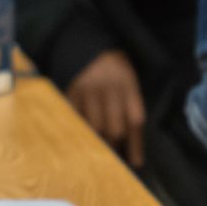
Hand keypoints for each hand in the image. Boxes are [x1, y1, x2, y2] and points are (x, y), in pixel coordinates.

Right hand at [66, 49, 145, 167]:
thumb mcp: (129, 76)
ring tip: (98, 152)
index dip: (135, 145)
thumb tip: (128, 138)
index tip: (135, 163)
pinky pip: (76, 117)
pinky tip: (81, 137)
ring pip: (94, 126)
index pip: (134, 121)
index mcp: (128, 84)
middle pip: (114, 128)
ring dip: (97, 142)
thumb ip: (129, 102)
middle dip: (115, 147)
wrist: (87, 42)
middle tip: (114, 159)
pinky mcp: (71, 91)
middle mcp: (109, 89)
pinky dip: (79, 129)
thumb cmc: (113, 64)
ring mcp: (88, 90)